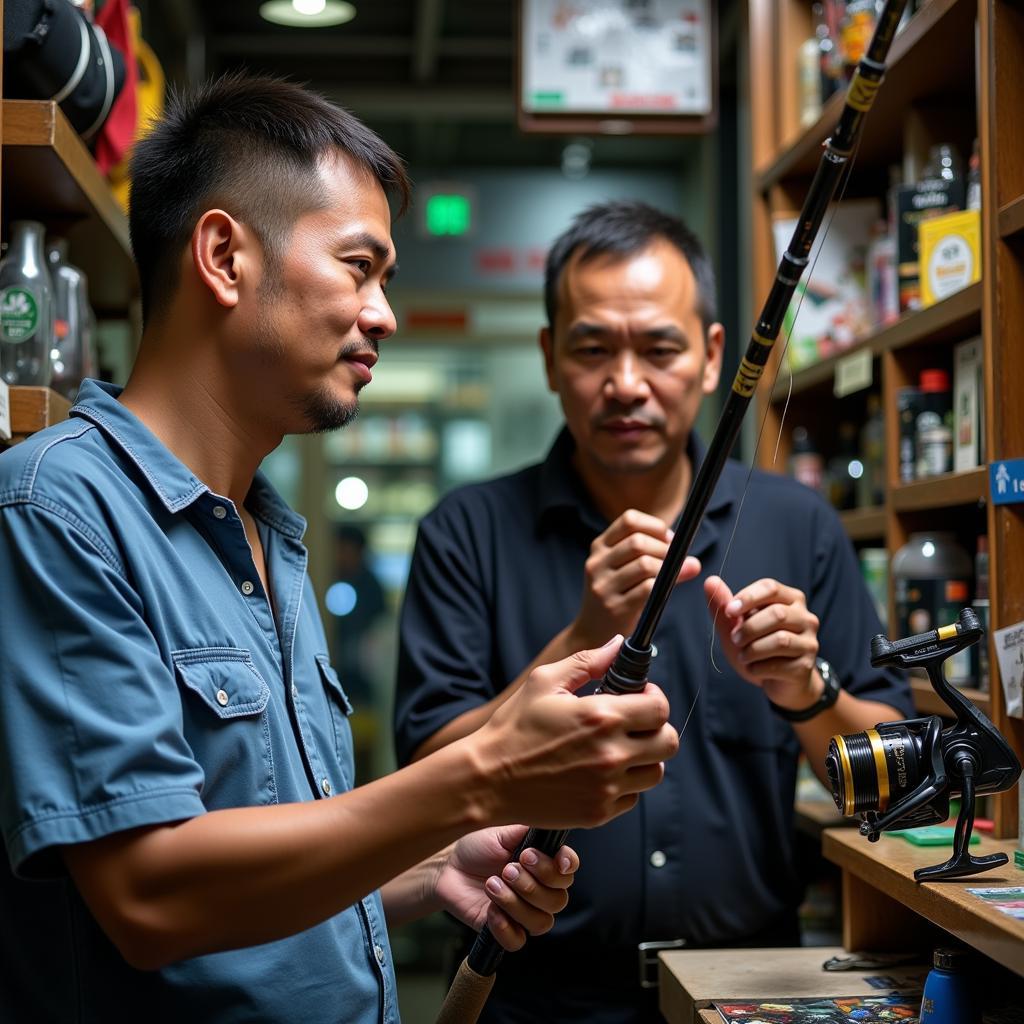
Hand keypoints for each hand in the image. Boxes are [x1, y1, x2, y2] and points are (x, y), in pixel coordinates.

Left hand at [434, 825, 578, 950]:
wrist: (449, 868)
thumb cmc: (478, 847)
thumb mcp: (502, 832)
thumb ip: (528, 830)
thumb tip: (550, 823)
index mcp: (543, 864)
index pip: (569, 870)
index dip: (567, 867)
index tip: (557, 861)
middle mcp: (539, 891)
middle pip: (558, 900)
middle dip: (533, 885)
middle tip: (507, 869)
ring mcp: (524, 913)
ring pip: (541, 922)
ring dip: (516, 903)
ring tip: (492, 885)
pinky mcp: (505, 931)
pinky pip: (517, 941)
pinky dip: (505, 927)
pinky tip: (490, 910)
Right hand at [474, 635, 678, 828]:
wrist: (487, 780)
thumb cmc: (513, 727)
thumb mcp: (544, 682)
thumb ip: (587, 661)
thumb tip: (619, 645)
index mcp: (602, 716)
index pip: (660, 707)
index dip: (654, 698)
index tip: (640, 697)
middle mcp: (611, 754)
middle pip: (668, 743)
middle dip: (656, 729)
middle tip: (634, 724)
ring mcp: (607, 787)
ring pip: (656, 773)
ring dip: (644, 758)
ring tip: (618, 748)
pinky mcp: (599, 813)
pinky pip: (632, 797)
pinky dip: (624, 785)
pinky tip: (600, 772)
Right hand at [570, 510, 701, 648]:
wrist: (592, 632)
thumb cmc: (615, 595)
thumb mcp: (618, 568)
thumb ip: (646, 554)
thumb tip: (685, 552)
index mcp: (599, 547)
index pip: (628, 520)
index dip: (655, 526)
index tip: (667, 539)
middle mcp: (597, 564)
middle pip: (638, 542)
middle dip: (664, 549)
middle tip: (676, 559)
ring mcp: (603, 587)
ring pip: (644, 564)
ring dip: (668, 567)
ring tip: (678, 572)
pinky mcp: (615, 608)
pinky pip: (647, 589)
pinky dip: (665, 585)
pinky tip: (671, 586)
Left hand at [704, 576, 822, 710]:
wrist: (777, 682)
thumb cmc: (756, 647)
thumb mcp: (736, 626)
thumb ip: (724, 605)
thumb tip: (710, 581)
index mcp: (790, 599)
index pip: (771, 587)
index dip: (748, 597)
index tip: (729, 611)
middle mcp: (806, 618)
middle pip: (777, 614)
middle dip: (749, 628)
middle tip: (735, 639)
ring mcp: (810, 642)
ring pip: (781, 640)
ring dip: (753, 650)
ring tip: (743, 656)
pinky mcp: (807, 666)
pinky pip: (780, 665)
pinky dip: (758, 668)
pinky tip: (753, 668)